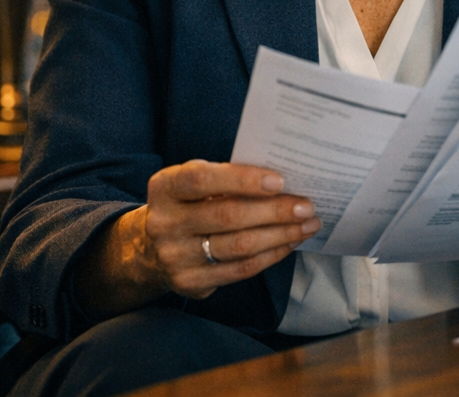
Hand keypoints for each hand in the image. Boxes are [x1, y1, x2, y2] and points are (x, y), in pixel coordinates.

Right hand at [74, 160, 319, 319]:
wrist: (151, 249)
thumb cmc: (189, 204)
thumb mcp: (195, 182)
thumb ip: (226, 177)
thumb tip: (283, 182)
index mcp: (165, 188)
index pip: (201, 180)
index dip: (242, 180)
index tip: (280, 181)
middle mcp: (164, 223)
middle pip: (228, 216)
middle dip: (275, 211)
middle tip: (307, 206)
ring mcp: (175, 256)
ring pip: (239, 246)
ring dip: (281, 235)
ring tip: (308, 225)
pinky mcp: (190, 281)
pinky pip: (240, 270)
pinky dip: (271, 255)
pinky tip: (290, 243)